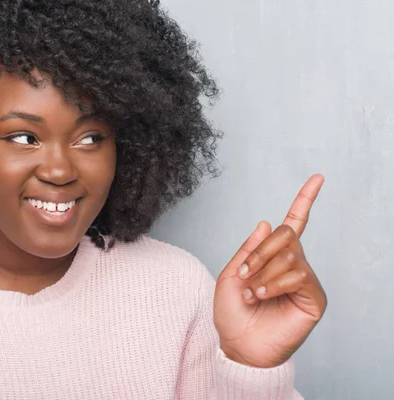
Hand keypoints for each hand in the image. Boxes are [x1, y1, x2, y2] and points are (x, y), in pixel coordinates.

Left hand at [213, 174, 326, 367]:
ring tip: (252, 293)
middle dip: (260, 251)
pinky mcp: (314, 298)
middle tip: (244, 274)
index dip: (304, 200)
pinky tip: (263, 295)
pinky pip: (299, 275)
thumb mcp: (231, 274)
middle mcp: (292, 264)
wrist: (237, 344)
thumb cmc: (232, 312)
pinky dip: (276, 282)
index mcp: (272, 257)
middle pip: (286, 234)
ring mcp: (304, 281)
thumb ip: (249, 249)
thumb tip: (268, 221)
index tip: (317, 178)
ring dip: (264, 272)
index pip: (293, 224)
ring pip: (290, 256)